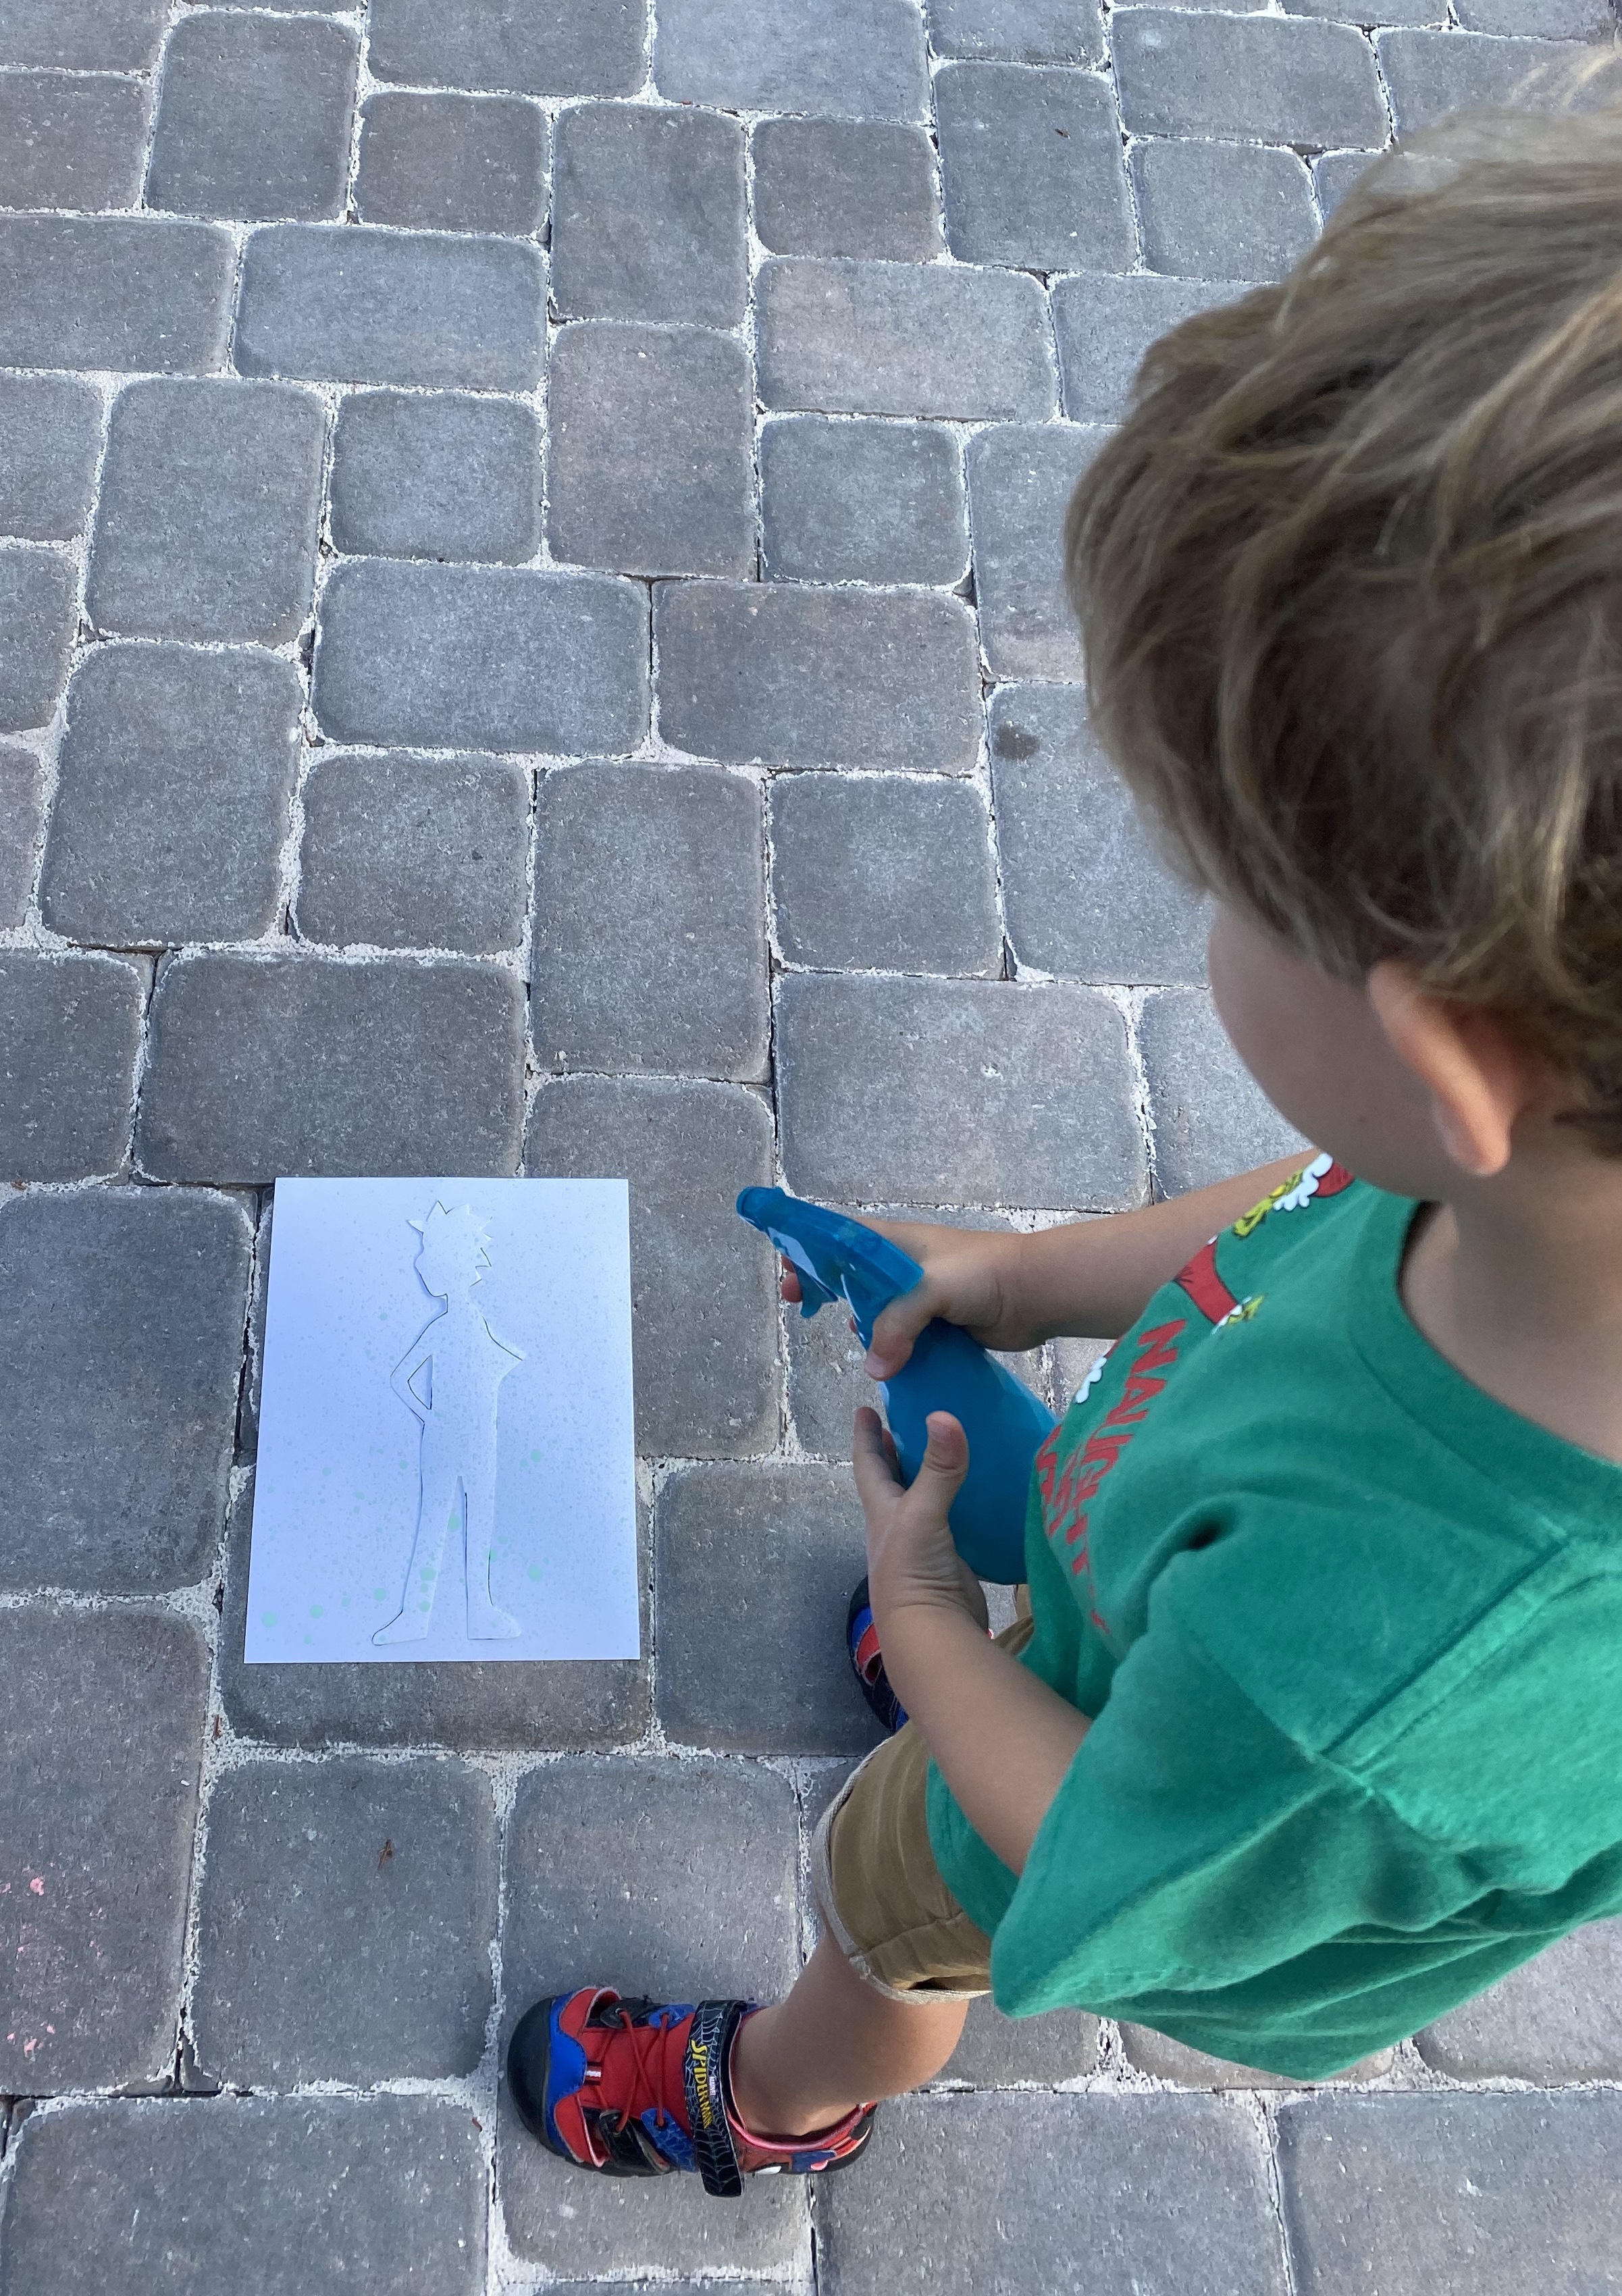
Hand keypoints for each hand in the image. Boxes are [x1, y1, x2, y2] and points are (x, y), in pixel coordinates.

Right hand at [779, 1218, 1038, 1378]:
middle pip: (848, 1272)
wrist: (1036, 1294)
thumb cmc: (983, 1275)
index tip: (787, 1268)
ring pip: (873, 1308)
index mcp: (895, 1243)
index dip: (809, 1248)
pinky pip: (899, 1335)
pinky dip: (883, 1345)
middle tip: (793, 1300)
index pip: (840, 1237)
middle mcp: (903, 1267)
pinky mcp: (936, 1325)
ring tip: (829, 1327)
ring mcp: (920, 1297)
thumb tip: (874, 1369)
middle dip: (819, 1282)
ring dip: (853, 1318)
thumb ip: (896, 1323)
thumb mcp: (930, 1289)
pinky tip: (873, 1357)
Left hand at [850, 1407, 986, 1629]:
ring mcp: (922, 1547)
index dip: (866, 1436)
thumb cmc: (912, 1570)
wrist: (932, 1633)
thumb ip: (938, 1468)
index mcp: (882, 1511)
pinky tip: (976, 1497)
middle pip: (890, 1482)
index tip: (864, 1408)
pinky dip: (959, 1507)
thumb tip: (945, 1415)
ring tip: (942, 1452)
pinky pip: (951, 1525)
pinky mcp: (949, 1563)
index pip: (868, 1464)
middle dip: (893, 1454)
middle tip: (900, 1423)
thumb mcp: (923, 1513)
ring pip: (920, 1503)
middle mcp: (896, 1527)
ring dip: (925, 1478)